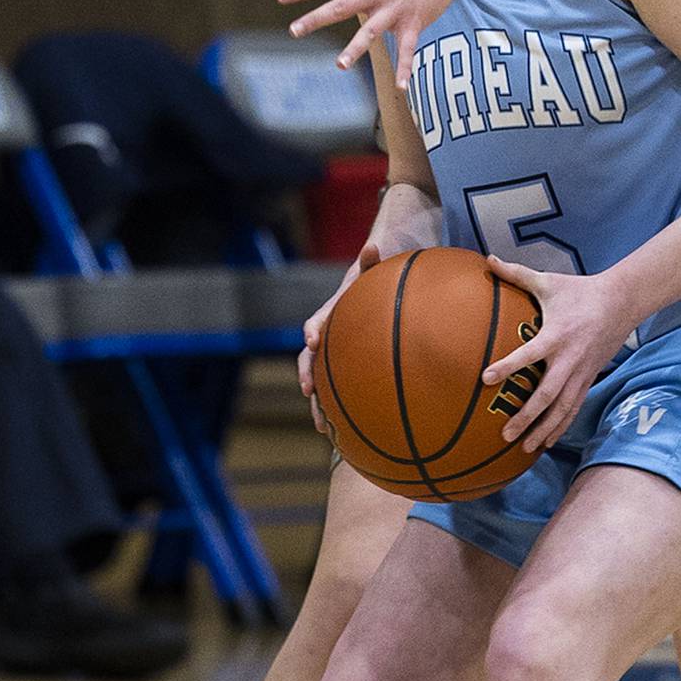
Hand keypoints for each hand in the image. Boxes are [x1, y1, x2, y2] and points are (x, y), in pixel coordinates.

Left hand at [278, 0, 459, 88]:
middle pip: (341, 6)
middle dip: (317, 19)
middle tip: (294, 31)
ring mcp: (395, 9)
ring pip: (371, 32)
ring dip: (356, 49)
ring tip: (339, 65)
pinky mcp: (414, 23)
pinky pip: (409, 49)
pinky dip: (406, 69)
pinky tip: (403, 88)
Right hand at [298, 238, 383, 431]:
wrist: (364, 301)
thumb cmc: (368, 287)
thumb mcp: (370, 273)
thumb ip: (370, 263)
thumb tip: (372, 243)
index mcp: (329, 315)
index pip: (316, 321)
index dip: (314, 328)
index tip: (312, 339)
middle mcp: (324, 339)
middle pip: (309, 360)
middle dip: (308, 376)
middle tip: (309, 391)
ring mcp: (331, 359)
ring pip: (320, 383)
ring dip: (319, 404)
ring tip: (324, 428)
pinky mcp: (342, 374)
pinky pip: (338, 395)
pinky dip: (339, 414)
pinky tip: (347, 437)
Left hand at [481, 256, 635, 455]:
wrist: (622, 301)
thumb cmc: (580, 291)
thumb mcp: (548, 282)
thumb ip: (516, 274)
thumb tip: (488, 259)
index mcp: (556, 335)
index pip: (529, 354)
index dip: (508, 366)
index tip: (485, 379)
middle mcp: (569, 359)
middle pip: (547, 394)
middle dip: (526, 416)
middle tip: (505, 433)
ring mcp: (581, 372)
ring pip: (562, 408)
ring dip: (544, 429)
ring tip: (524, 448)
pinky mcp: (589, 378)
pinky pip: (573, 407)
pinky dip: (560, 426)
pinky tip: (547, 442)